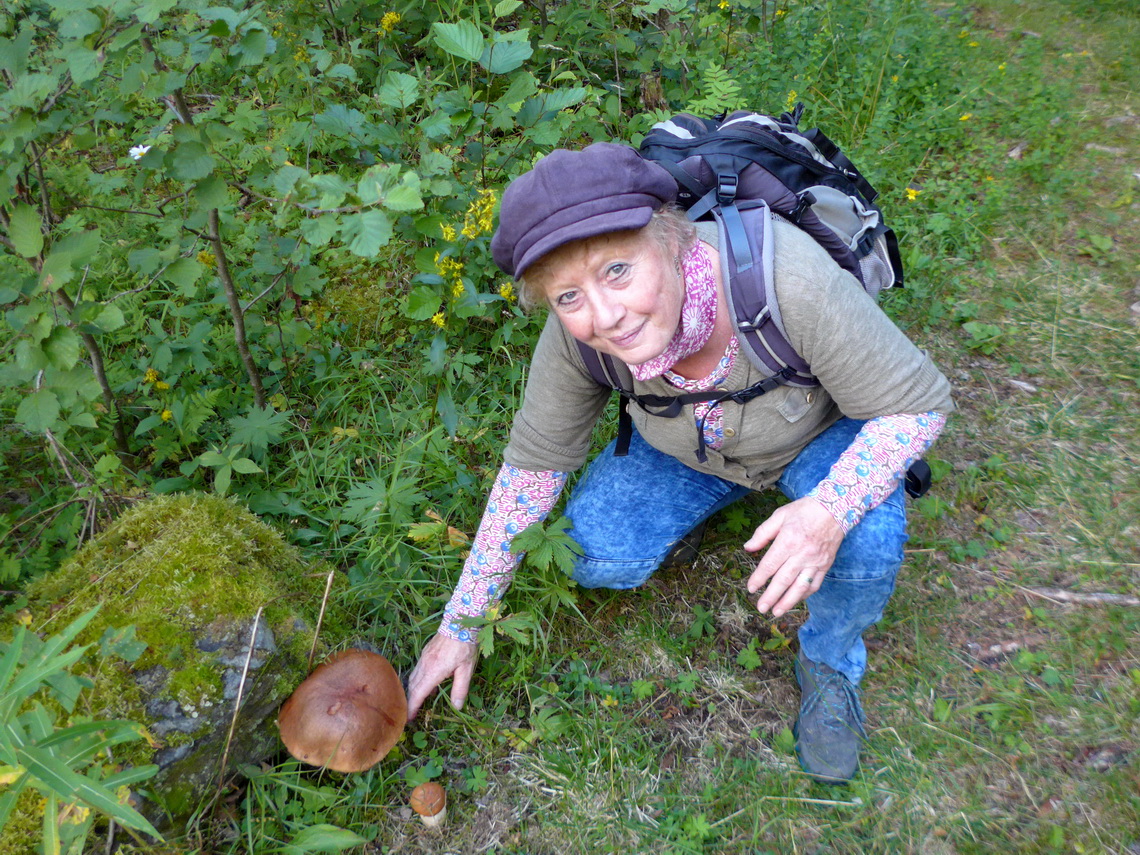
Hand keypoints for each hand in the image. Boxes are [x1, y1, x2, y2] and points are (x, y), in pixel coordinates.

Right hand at [406, 632, 478, 718]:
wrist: (459, 623)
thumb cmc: (464, 647)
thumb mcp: (466, 670)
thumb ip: (460, 689)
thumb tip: (457, 707)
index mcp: (433, 672)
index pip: (418, 693)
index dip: (412, 707)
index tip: (408, 719)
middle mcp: (424, 665)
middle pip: (413, 687)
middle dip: (410, 701)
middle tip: (410, 714)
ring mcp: (423, 658)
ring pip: (413, 678)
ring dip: (414, 691)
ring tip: (418, 702)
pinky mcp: (425, 652)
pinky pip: (417, 670)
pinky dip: (418, 681)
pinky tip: (428, 685)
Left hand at [743, 497, 843, 616]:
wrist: (835, 509)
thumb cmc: (804, 511)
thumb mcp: (779, 516)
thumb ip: (762, 533)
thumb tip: (747, 548)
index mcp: (788, 541)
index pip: (770, 565)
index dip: (759, 578)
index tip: (751, 588)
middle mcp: (802, 554)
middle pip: (783, 580)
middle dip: (771, 596)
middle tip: (761, 608)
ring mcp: (815, 561)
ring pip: (800, 586)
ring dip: (788, 601)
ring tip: (777, 612)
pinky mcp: (825, 565)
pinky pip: (815, 584)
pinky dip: (805, 594)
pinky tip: (796, 600)